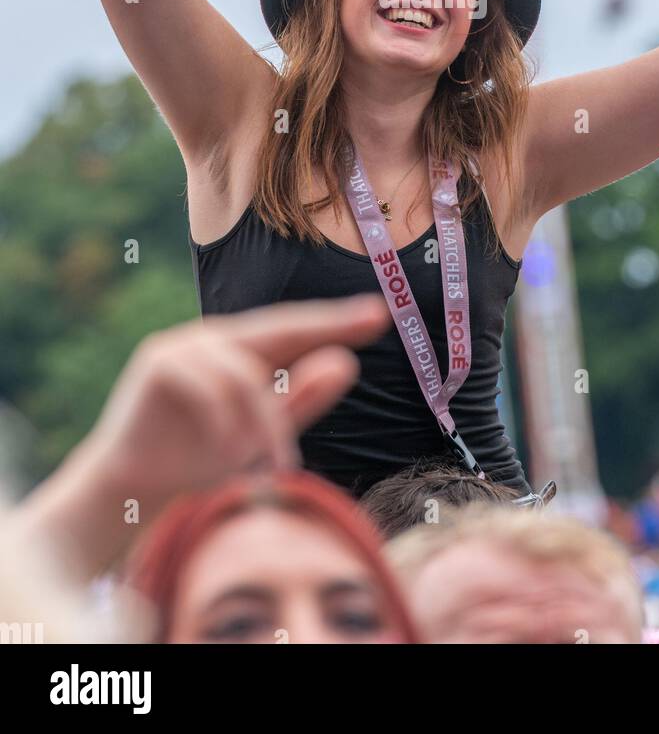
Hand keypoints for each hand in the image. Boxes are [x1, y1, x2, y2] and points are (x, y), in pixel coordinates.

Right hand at [79, 295, 388, 515]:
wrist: (132, 490)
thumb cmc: (197, 462)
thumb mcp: (260, 437)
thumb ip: (300, 401)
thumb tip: (347, 364)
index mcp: (242, 350)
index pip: (298, 330)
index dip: (338, 321)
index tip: (382, 313)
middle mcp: (216, 337)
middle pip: (282, 327)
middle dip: (329, 324)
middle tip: (374, 319)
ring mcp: (184, 344)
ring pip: (247, 373)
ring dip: (266, 423)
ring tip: (276, 467)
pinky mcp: (157, 361)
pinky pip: (209, 385)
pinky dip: (226, 422)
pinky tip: (229, 454)